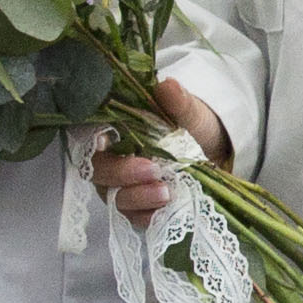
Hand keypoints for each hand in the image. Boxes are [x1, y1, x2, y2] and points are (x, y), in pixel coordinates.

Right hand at [90, 77, 228, 227]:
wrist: (215, 153)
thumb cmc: (192, 126)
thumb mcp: (190, 111)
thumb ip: (178, 101)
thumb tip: (167, 85)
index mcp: (113, 128)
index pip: (87, 134)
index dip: (90, 140)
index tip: (105, 140)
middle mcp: (110, 158)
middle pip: (98, 170)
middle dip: (121, 172)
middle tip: (151, 169)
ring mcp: (121, 186)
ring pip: (114, 196)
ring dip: (137, 197)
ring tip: (166, 193)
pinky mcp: (137, 208)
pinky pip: (133, 217)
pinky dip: (148, 216)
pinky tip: (165, 211)